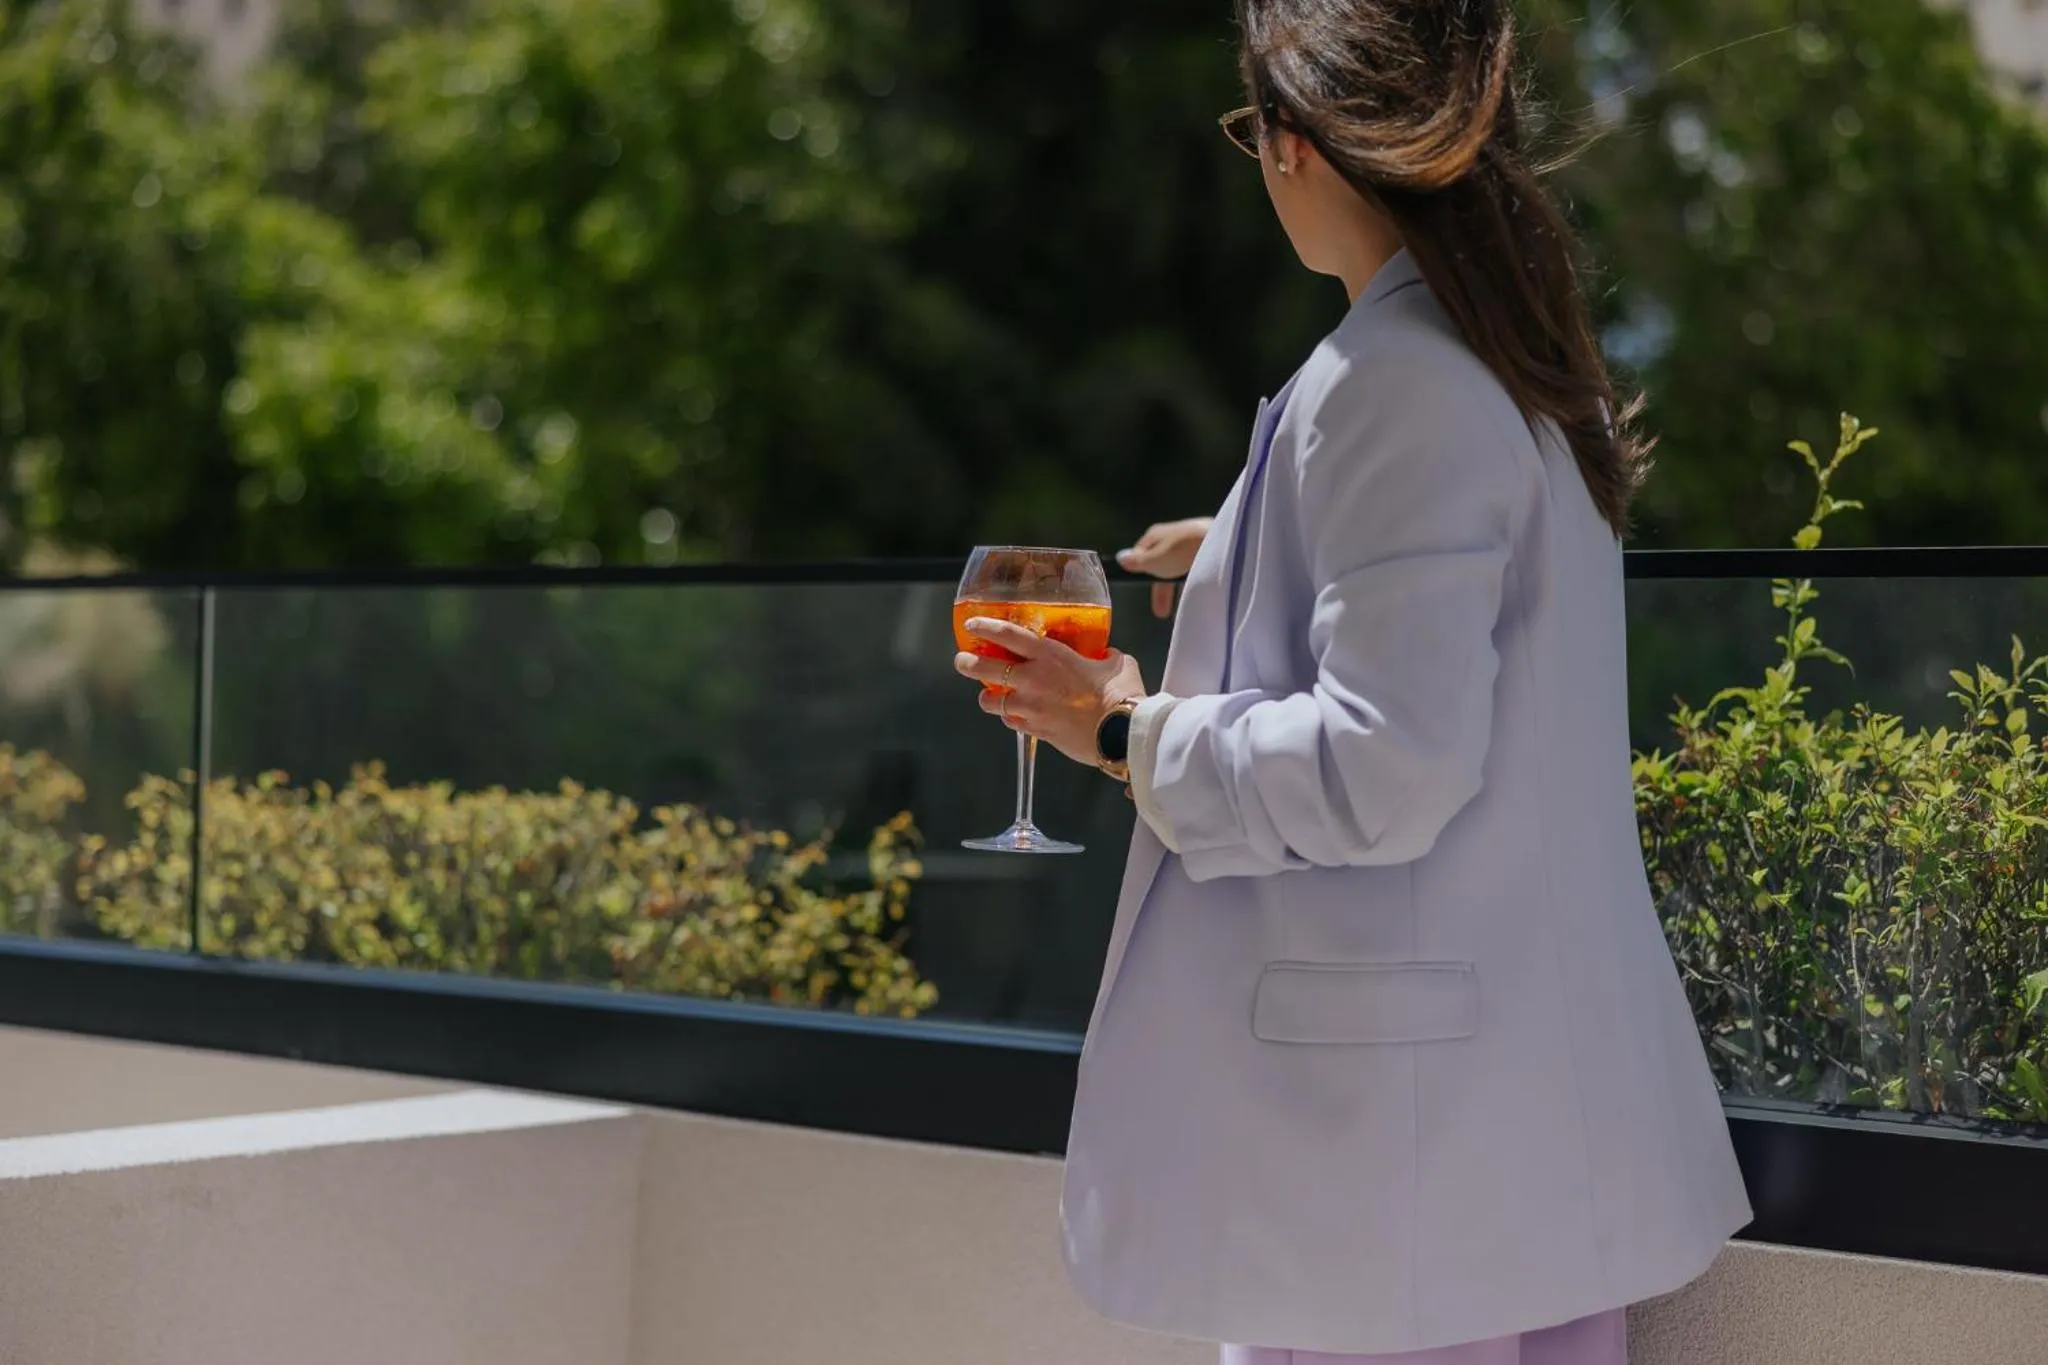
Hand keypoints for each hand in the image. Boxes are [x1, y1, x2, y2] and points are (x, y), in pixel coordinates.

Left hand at [954, 617, 1146, 767]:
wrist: (1123, 735)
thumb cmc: (1122, 696)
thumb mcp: (1116, 663)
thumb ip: (1102, 656)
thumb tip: (1103, 656)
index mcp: (1051, 656)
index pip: (1007, 635)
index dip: (984, 627)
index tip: (971, 625)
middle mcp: (1034, 679)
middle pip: (985, 668)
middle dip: (967, 663)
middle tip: (963, 661)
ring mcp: (1031, 707)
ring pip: (991, 701)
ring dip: (988, 697)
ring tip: (991, 695)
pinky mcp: (1036, 731)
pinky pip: (1012, 722)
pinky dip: (1011, 717)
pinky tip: (1017, 715)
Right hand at [1116, 517, 1211, 617]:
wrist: (1226, 543)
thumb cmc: (1183, 551)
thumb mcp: (1155, 560)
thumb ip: (1138, 562)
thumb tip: (1119, 557)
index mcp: (1156, 535)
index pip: (1141, 552)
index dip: (1140, 571)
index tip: (1139, 590)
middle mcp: (1173, 535)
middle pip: (1162, 563)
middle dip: (1161, 587)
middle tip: (1161, 613)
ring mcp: (1193, 541)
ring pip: (1180, 567)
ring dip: (1178, 587)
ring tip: (1181, 610)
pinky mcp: (1211, 549)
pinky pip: (1198, 568)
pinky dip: (1195, 582)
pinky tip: (1198, 595)